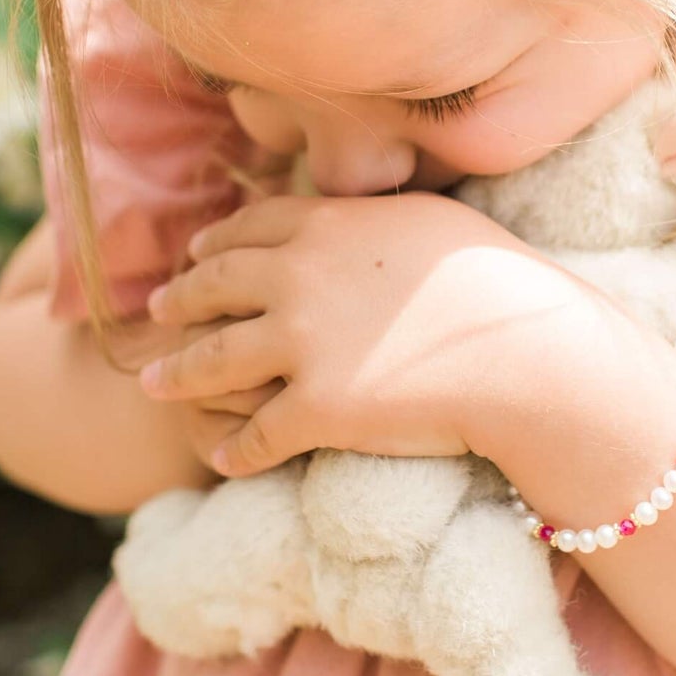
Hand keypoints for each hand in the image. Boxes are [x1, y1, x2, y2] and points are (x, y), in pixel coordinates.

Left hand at [138, 192, 627, 478]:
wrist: (523, 349)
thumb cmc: (497, 278)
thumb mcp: (429, 220)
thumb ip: (372, 218)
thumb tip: (351, 216)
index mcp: (326, 226)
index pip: (249, 228)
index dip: (214, 242)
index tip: (194, 253)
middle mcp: (298, 278)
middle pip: (215, 287)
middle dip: (179, 300)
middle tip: (156, 310)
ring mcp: (300, 345)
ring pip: (211, 362)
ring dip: (177, 375)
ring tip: (152, 385)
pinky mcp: (314, 410)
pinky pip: (255, 435)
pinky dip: (234, 450)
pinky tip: (224, 460)